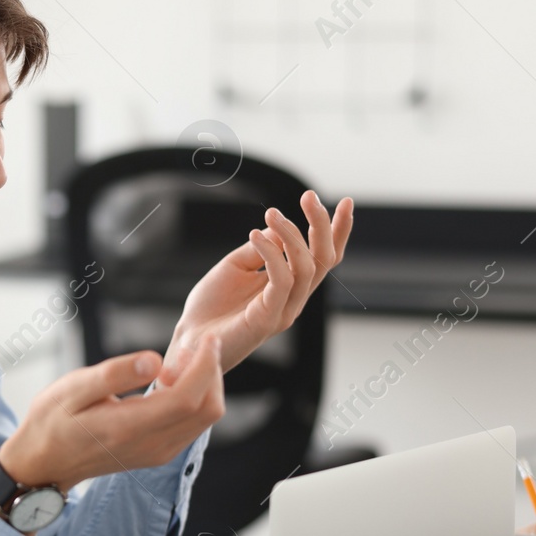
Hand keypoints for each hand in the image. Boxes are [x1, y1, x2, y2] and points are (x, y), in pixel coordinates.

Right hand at [0, 335, 224, 498]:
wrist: (44, 463)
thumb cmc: (52, 421)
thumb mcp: (72, 389)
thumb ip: (114, 374)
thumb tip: (155, 360)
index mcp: (130, 428)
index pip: (188, 399)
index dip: (204, 366)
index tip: (205, 339)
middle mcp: (152, 445)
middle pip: (207, 410)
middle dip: (210, 372)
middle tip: (191, 346)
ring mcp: (159, 453)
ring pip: (205, 418)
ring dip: (204, 385)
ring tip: (179, 360)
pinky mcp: (159, 452)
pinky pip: (193, 424)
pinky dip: (194, 398)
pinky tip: (169, 381)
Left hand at [166, 190, 353, 374]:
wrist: (190, 339)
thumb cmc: (212, 305)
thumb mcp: (236, 266)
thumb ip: (260, 249)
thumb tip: (279, 227)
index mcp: (290, 285)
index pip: (323, 257)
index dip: (337, 231)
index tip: (345, 202)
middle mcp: (294, 298)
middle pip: (324, 260)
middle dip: (322, 225)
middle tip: (309, 196)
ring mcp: (284, 310)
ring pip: (307, 268)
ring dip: (292, 234)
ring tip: (272, 212)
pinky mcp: (267, 319)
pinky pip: (281, 281)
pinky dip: (272, 253)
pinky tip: (255, 235)